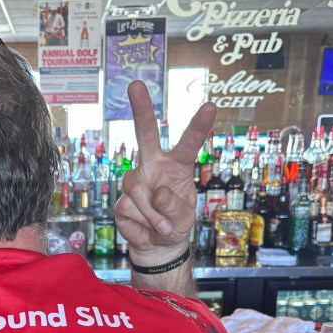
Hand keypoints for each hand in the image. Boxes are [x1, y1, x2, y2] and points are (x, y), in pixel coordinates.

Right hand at [115, 81, 215, 260]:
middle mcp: (153, 167)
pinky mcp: (121, 201)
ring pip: (139, 190)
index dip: (198, 126)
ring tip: (162, 227)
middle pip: (145, 134)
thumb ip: (175, 206)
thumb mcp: (186, 219)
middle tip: (134, 84)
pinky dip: (144, 223)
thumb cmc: (175, 225)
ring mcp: (135, 182)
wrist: (156, 247)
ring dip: (153, 214)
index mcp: (176, 166)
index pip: (188, 143)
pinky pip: (130, 208)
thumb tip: (157, 193)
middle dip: (140, 109)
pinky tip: (148, 228)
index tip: (210, 106)